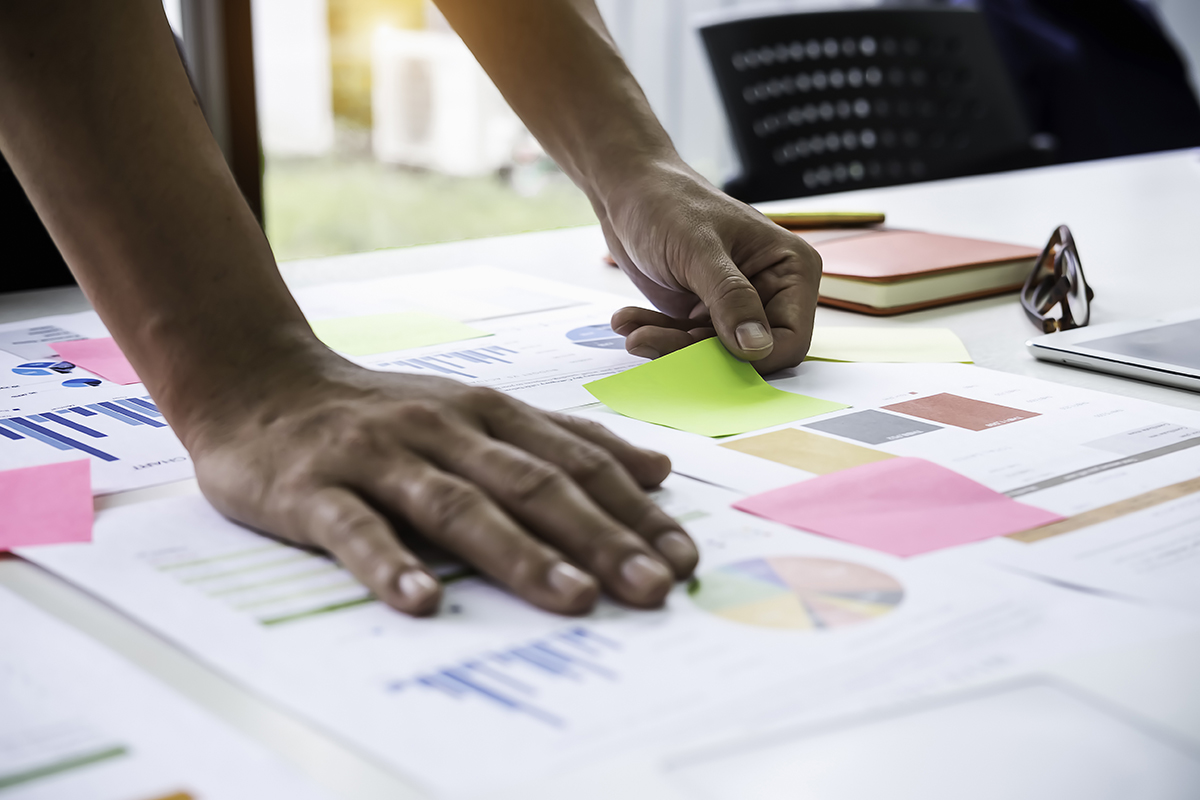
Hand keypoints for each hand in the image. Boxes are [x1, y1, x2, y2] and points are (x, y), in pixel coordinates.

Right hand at [186, 346, 698, 616]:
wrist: (259, 382)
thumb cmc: (382, 411)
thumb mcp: (479, 412)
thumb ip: (563, 440)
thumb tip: (659, 469)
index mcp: (488, 412)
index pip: (575, 462)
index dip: (632, 509)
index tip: (681, 556)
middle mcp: (443, 427)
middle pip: (531, 483)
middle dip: (599, 536)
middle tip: (652, 587)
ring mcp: (379, 455)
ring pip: (457, 504)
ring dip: (519, 553)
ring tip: (571, 598)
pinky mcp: (314, 487)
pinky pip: (355, 528)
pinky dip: (390, 564)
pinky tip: (423, 603)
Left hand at [598, 160, 821, 373]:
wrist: (629, 190)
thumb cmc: (669, 202)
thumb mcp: (699, 249)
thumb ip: (731, 298)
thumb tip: (759, 346)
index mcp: (791, 268)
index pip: (790, 337)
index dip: (754, 357)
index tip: (708, 357)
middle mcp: (770, 291)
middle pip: (748, 353)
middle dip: (698, 352)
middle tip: (648, 340)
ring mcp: (735, 306)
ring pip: (712, 354)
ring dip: (668, 346)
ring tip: (631, 329)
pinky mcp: (703, 314)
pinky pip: (686, 344)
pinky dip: (656, 336)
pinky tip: (628, 321)